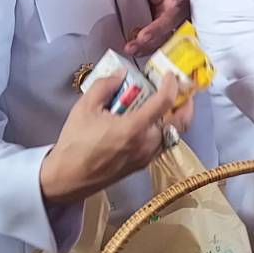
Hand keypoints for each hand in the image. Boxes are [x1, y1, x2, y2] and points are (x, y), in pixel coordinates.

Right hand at [40, 72, 180, 202]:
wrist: (68, 177)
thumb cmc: (75, 144)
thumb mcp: (85, 107)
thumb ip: (105, 86)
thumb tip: (120, 75)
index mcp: (134, 128)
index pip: (164, 102)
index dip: (172, 85)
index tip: (170, 75)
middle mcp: (146, 144)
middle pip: (179, 122)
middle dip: (185, 103)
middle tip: (182, 89)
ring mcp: (146, 157)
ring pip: (173, 134)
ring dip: (175, 117)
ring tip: (167, 103)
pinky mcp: (142, 165)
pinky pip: (162, 144)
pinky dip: (164, 129)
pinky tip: (152, 121)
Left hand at [125, 0, 189, 58]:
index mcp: (177, 4)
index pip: (169, 18)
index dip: (157, 28)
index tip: (144, 35)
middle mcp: (176, 20)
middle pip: (164, 36)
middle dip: (148, 43)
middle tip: (132, 46)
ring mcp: (171, 30)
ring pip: (160, 43)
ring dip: (145, 49)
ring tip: (130, 49)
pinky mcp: (164, 36)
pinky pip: (156, 45)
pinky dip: (145, 49)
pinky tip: (134, 51)